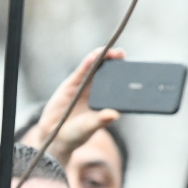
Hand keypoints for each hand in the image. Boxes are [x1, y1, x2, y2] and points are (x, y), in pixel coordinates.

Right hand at [18, 46, 123, 164]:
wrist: (55, 135)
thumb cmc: (77, 133)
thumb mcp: (89, 128)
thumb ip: (100, 121)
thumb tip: (114, 115)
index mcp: (106, 100)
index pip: (118, 83)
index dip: (124, 73)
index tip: (133, 68)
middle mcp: (97, 90)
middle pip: (108, 71)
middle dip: (115, 60)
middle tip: (121, 54)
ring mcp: (85, 85)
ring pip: (95, 67)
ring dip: (103, 57)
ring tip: (110, 52)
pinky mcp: (72, 83)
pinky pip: (82, 70)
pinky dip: (88, 62)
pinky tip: (94, 55)